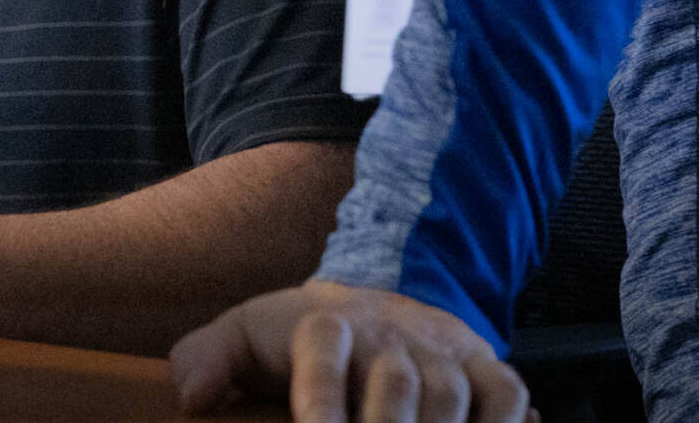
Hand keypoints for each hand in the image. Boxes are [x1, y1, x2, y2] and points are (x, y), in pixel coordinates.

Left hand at [169, 282, 533, 422]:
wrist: (378, 302)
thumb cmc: (301, 338)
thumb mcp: (247, 336)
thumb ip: (210, 359)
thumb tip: (191, 397)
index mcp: (323, 323)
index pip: (322, 348)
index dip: (320, 394)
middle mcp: (386, 334)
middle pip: (395, 381)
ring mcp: (438, 350)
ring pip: (450, 394)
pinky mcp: (483, 365)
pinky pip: (506, 394)